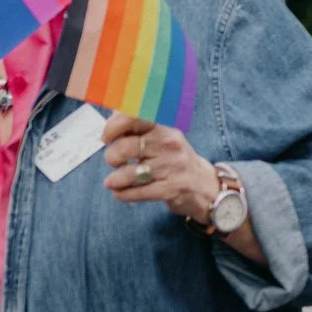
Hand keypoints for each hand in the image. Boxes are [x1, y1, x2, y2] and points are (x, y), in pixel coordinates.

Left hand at [102, 114, 218, 220]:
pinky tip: (119, 193)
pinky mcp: (172, 188)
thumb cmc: (172, 158)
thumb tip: (110, 119)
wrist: (204, 184)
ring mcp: (172, 167)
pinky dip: (123, 194)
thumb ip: (135, 127)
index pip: (133, 117)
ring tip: (112, 181)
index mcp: (163, 127)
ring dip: (114, 179)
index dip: (112, 127)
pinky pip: (138, 192)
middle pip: (125, 148)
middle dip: (111, 157)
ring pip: (130, 173)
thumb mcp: (161, 136)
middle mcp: (169, 144)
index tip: (107, 138)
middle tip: (114, 161)